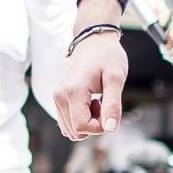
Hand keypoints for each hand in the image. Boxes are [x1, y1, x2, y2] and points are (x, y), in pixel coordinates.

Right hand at [53, 0, 127, 138]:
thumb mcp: (116, 79)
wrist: (94, 40)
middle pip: (75, 132)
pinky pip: (68, 122)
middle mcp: (59, 97)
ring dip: (87, 122)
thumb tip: (110, 129)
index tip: (110, 112)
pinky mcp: (58, 98)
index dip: (99, 128)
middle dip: (94, 126)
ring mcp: (56, 98)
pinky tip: (90, 102)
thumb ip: (113, 105)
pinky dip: (80, 118)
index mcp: (72, 92)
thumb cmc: (107, 56)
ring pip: (70, 130)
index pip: (82, 128)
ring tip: (97, 101)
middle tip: (104, 104)